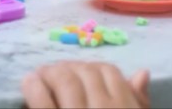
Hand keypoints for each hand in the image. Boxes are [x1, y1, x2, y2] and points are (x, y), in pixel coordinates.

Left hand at [22, 61, 149, 108]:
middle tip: (54, 71)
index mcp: (125, 106)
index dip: (90, 67)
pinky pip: (42, 100)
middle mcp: (105, 108)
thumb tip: (142, 73)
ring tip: (40, 75)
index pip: (108, 71)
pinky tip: (29, 82)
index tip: (78, 72)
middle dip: (67, 67)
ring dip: (50, 72)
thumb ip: (138, 102)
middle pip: (85, 71)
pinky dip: (34, 87)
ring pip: (65, 79)